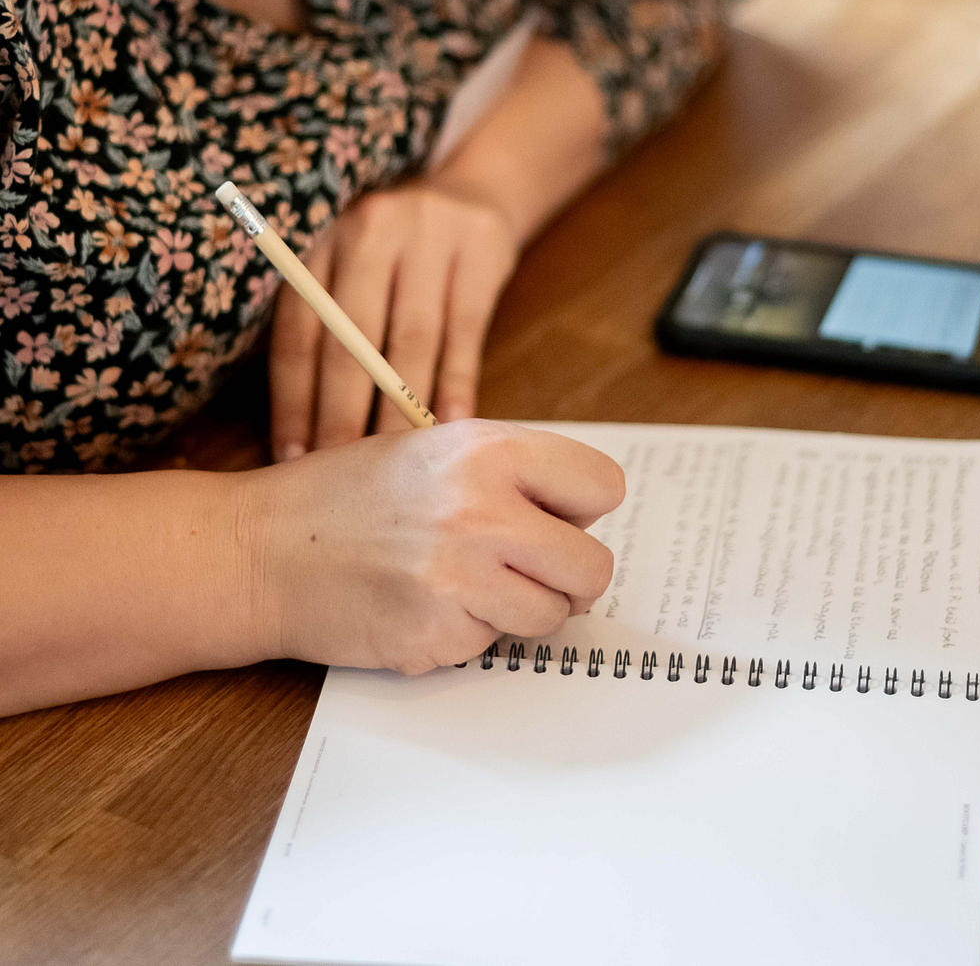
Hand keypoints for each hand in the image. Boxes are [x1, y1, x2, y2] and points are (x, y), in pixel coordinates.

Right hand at [251, 419, 624, 673]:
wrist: (261, 550)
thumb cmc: (346, 497)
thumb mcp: (433, 449)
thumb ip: (508, 472)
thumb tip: (580, 510)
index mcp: (488, 449)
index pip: (602, 486)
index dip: (580, 508)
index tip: (554, 517)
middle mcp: (482, 508)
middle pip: (592, 566)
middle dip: (564, 575)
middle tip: (522, 568)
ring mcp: (461, 576)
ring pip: (551, 616)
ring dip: (517, 610)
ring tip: (462, 584)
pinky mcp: (437, 634)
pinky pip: (492, 645)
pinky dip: (466, 634)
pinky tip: (421, 606)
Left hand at [269, 180, 518, 457]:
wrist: (471, 197)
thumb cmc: (396, 257)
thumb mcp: (354, 272)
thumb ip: (332, 334)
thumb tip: (308, 437)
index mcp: (323, 241)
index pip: (299, 331)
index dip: (294, 400)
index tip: (293, 457)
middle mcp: (370, 230)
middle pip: (351, 338)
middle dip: (344, 414)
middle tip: (342, 470)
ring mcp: (429, 236)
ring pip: (412, 339)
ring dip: (403, 409)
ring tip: (396, 462)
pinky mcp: (481, 251)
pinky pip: (465, 331)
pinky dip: (457, 383)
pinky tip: (450, 425)